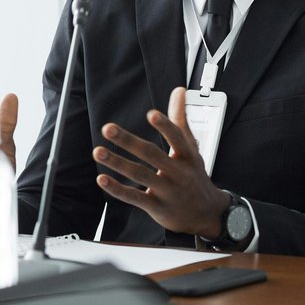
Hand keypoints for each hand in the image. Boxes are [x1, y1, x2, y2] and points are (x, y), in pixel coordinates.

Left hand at [92, 87, 228, 238]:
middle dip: (128, 141)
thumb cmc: (194, 175)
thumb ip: (180, 119)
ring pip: (139, 175)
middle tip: (107, 128)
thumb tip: (179, 90)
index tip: (151, 114)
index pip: (177, 138)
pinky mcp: (157, 207)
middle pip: (152, 154)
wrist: (206, 213)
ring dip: (117, 163)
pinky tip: (102, 178)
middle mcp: (178, 172)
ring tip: (97, 151)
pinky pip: (135, 198)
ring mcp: (167, 191)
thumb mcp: (191, 148)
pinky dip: (117, 189)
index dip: (165, 126)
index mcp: (187, 156)